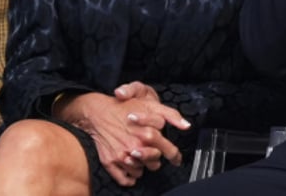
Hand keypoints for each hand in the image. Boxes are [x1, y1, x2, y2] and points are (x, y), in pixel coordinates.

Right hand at [57, 88, 188, 185]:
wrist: (99, 112)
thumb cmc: (126, 107)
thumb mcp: (152, 105)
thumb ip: (171, 116)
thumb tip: (186, 126)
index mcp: (149, 134)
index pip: (169, 151)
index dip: (174, 155)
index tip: (176, 159)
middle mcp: (136, 147)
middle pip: (155, 163)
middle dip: (156, 158)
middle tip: (153, 152)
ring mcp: (123, 156)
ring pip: (141, 171)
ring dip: (142, 166)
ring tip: (139, 155)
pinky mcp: (110, 162)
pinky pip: (125, 179)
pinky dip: (130, 176)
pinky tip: (131, 168)